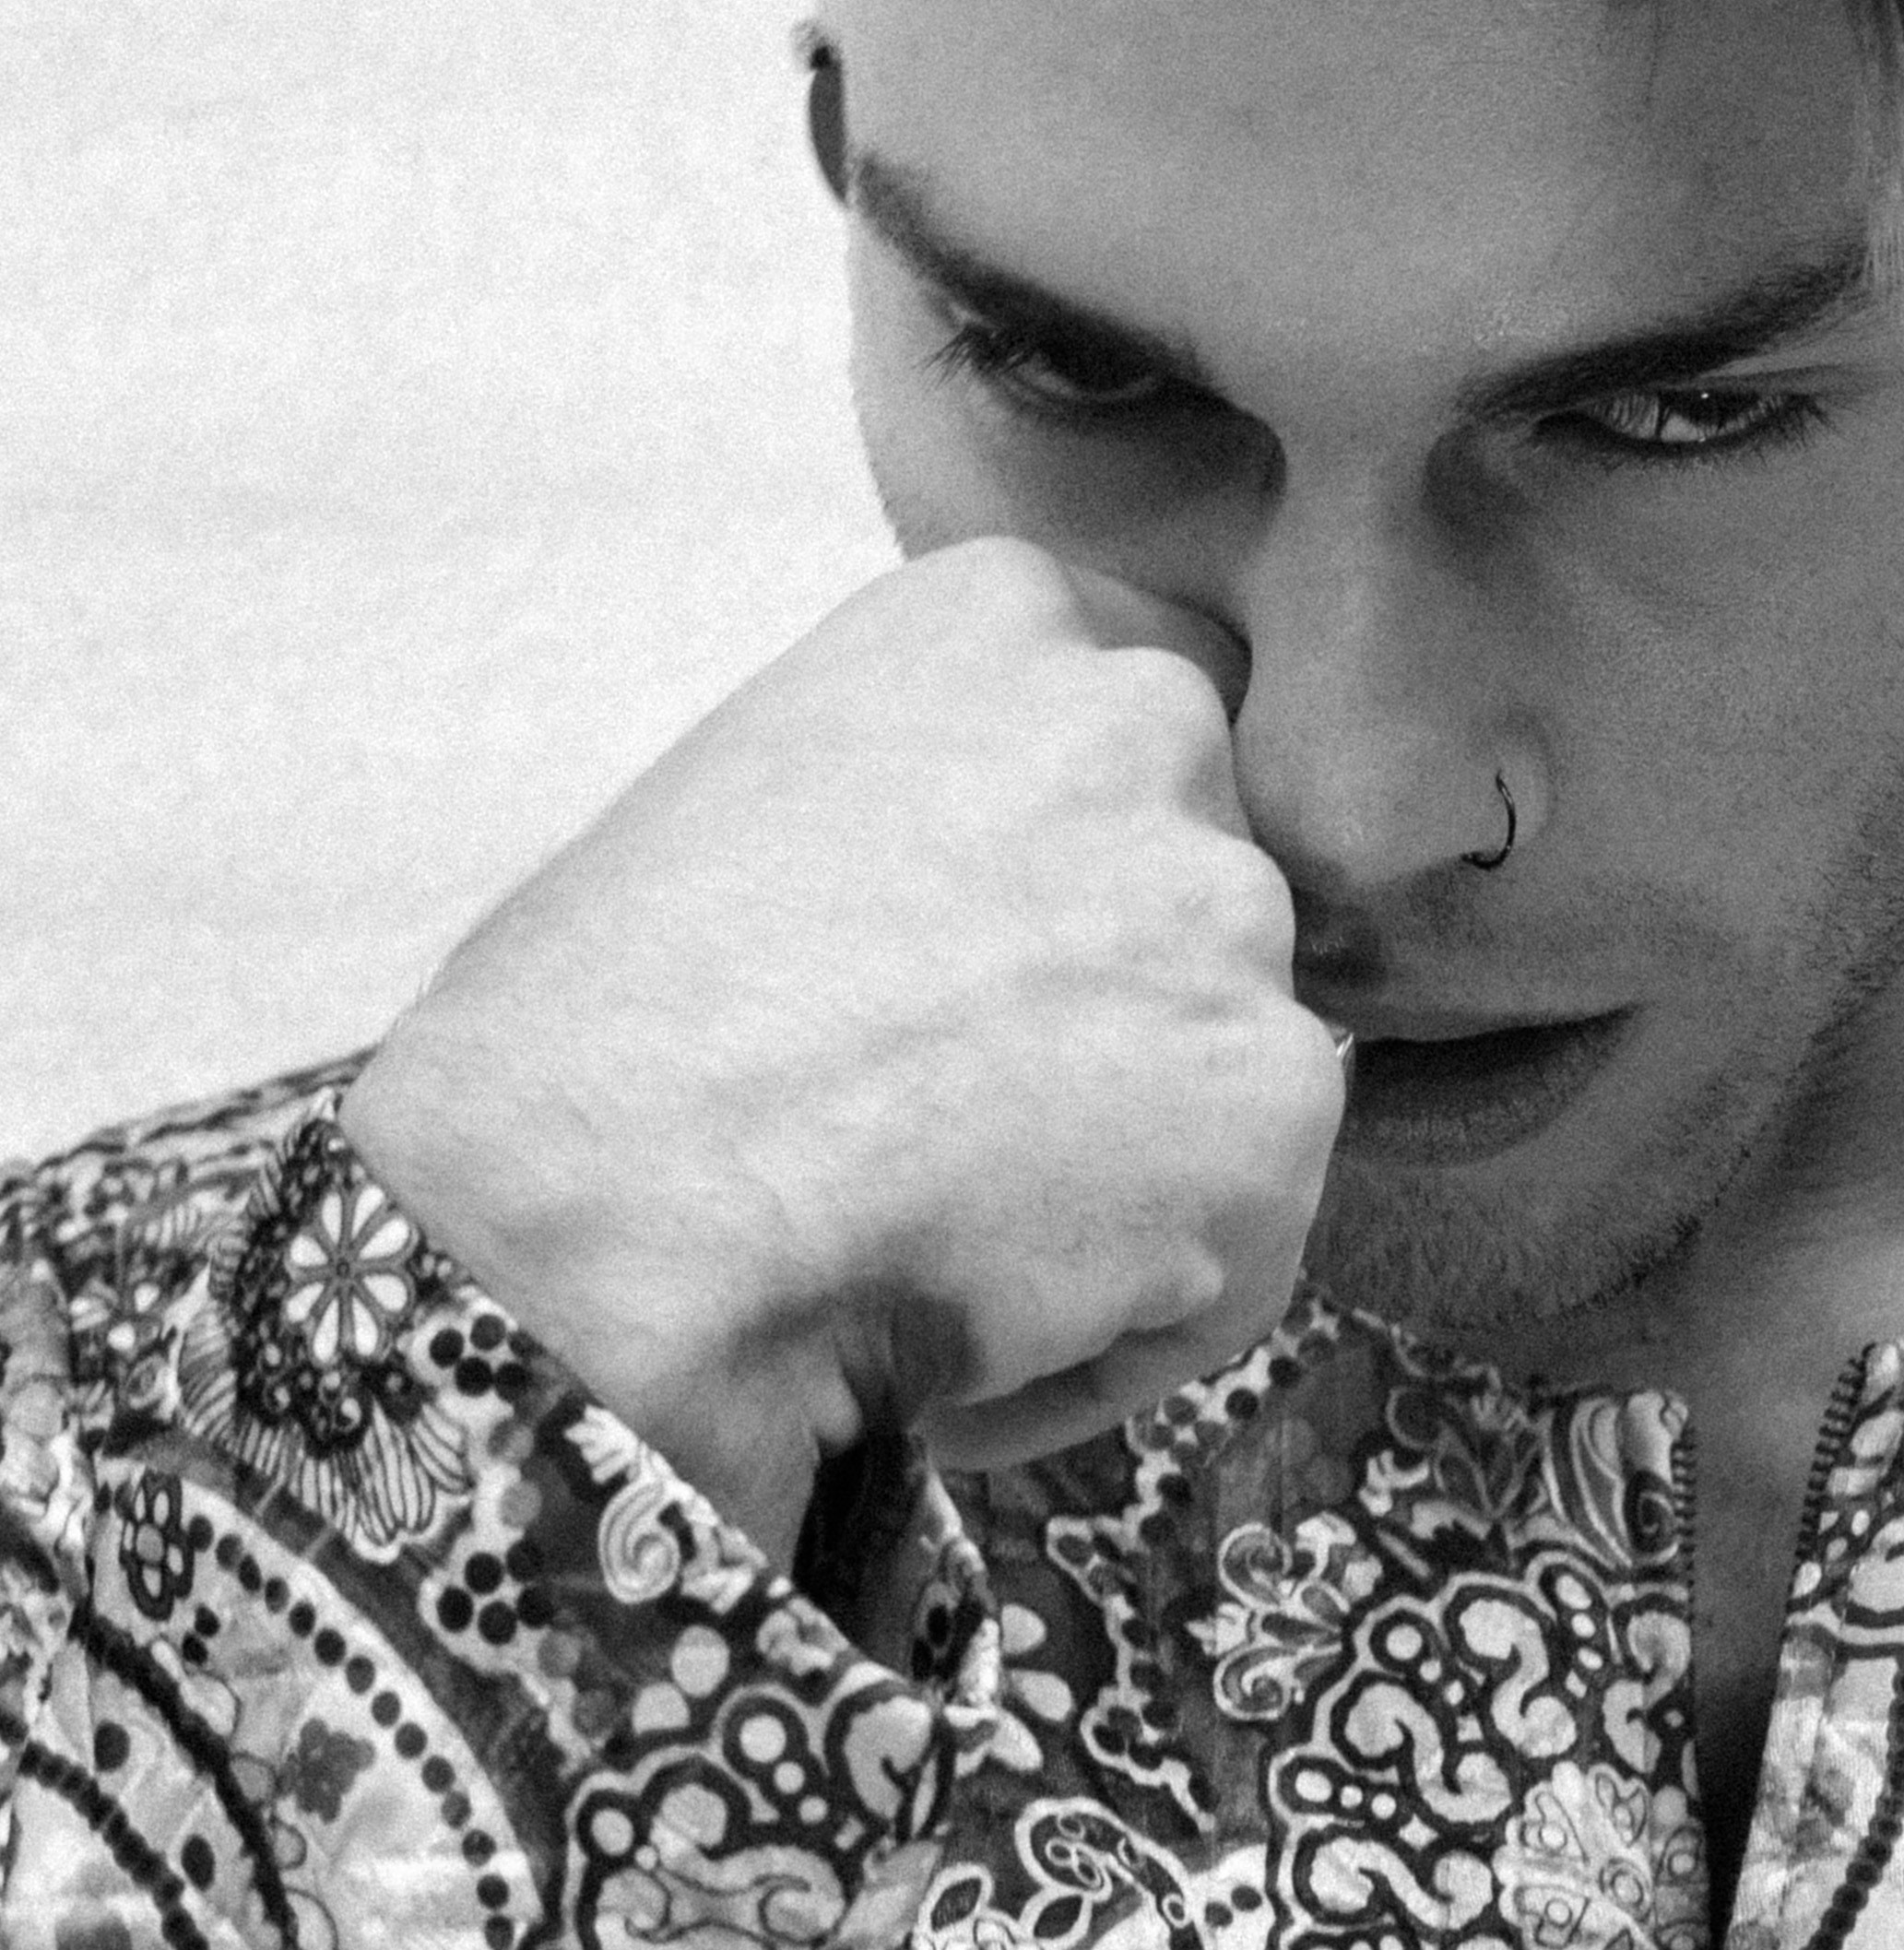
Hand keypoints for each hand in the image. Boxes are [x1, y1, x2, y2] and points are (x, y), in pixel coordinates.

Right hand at [342, 538, 1339, 1564]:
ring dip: (1112, 1175)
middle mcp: (1145, 715)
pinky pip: (1238, 1247)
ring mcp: (1226, 905)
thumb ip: (929, 795)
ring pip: (1216, 1072)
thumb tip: (1001, 907)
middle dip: (1097, 1018)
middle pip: (1181, 898)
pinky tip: (977, 1338)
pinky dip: (1128, 1327)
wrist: (580, 1215)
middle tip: (939, 1124)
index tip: (932, 988)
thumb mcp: (753, 784)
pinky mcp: (1278, 1094)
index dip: (1032, 900)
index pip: (1106, 750)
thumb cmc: (596, 1028)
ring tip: (935, 1238)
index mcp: (1004, 611)